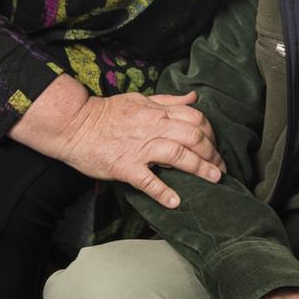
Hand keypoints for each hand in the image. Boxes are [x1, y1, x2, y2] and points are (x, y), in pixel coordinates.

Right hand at [10, 76, 224, 206]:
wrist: (76, 125)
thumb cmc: (109, 113)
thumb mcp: (141, 99)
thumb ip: (169, 100)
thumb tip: (195, 97)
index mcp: (158, 111)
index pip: (195, 118)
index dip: (211, 132)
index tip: (216, 145)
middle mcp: (154, 127)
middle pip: (193, 137)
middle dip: (212, 153)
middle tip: (221, 168)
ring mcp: (140, 148)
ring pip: (178, 156)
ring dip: (200, 169)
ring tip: (214, 180)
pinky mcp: (125, 167)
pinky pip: (148, 180)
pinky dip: (163, 191)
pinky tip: (175, 201)